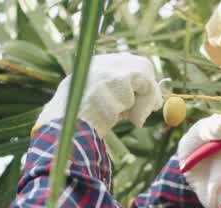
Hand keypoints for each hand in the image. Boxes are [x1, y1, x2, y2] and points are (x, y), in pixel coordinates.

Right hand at [36, 53, 162, 134]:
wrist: (65, 130)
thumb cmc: (78, 127)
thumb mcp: (96, 108)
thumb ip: (117, 101)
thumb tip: (143, 106)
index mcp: (92, 68)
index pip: (125, 66)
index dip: (140, 83)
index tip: (149, 101)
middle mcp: (100, 63)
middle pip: (139, 64)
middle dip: (150, 86)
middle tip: (156, 106)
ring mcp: (108, 69)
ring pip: (144, 74)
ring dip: (147, 100)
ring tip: (136, 120)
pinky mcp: (118, 78)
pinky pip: (146, 86)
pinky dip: (145, 106)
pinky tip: (135, 121)